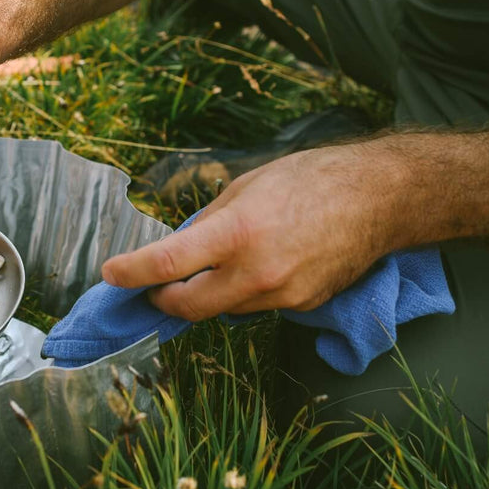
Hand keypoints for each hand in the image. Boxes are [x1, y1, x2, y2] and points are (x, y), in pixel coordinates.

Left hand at [101, 145, 402, 319]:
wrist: (377, 199)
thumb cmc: (310, 179)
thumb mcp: (245, 187)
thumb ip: (207, 223)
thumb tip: (178, 248)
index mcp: (237, 233)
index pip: (167, 264)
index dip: (130, 273)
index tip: (111, 275)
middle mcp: (256, 272)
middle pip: (188, 306)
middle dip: (164, 298)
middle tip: (154, 285)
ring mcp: (280, 295)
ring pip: (223, 309)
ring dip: (208, 293)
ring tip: (220, 263)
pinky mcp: (301, 306)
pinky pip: (256, 307)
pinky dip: (245, 292)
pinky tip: (263, 264)